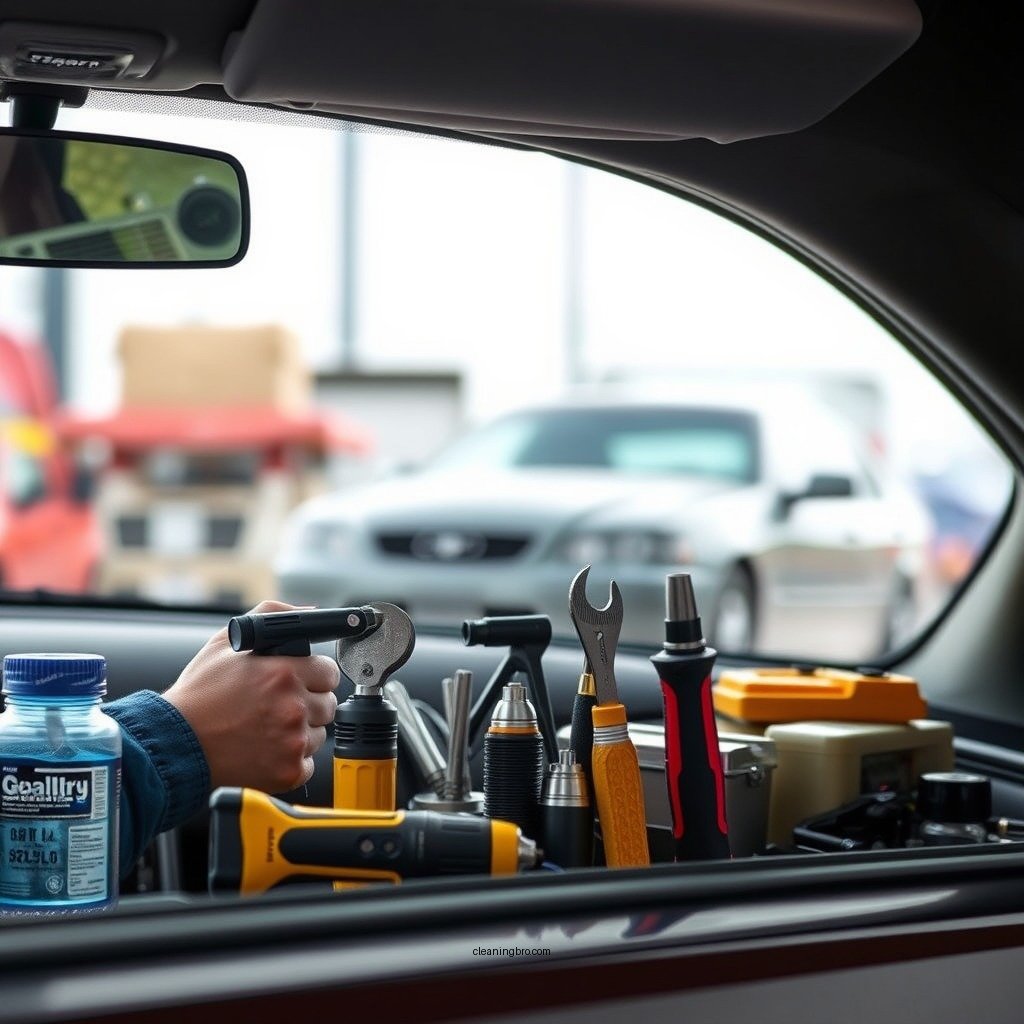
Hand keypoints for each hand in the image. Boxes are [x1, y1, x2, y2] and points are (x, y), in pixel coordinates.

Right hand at [163, 600, 339, 791]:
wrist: (174, 744)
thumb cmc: (198, 696)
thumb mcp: (227, 643)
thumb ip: (273, 616)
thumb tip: (310, 612)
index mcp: (283, 673)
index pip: (329, 672)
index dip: (314, 675)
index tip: (301, 680)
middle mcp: (293, 707)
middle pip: (328, 703)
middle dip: (309, 702)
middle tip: (280, 705)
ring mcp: (292, 742)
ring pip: (320, 734)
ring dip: (302, 731)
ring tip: (268, 727)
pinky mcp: (288, 771)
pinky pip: (309, 762)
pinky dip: (292, 759)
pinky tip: (267, 749)